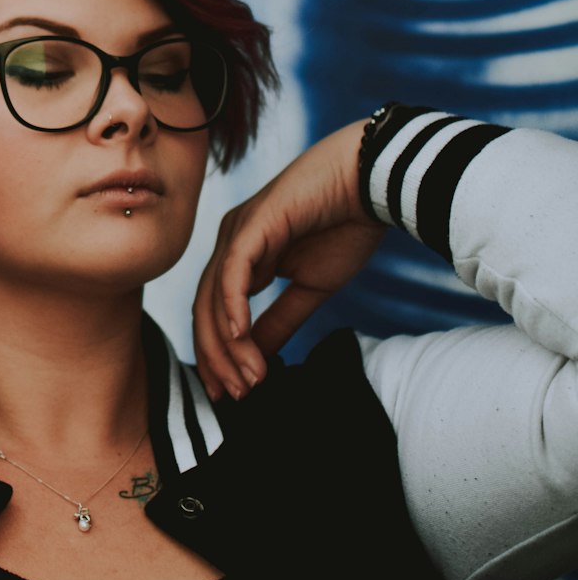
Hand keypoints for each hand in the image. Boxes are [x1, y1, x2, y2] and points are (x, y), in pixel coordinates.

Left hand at [192, 120, 385, 399]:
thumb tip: (260, 357)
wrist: (373, 182)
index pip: (214, 313)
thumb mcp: (311, 288)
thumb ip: (282, 320)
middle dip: (217, 359)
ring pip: (215, 298)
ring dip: (229, 345)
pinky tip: (241, 339)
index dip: (218, 356)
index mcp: (242, 256)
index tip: (230, 393)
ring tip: (249, 380)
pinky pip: (233, 274)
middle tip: (234, 396)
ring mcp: (237, 232)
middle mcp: (230, 243)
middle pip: (206, 310)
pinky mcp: (252, 226)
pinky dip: (233, 308)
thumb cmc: (346, 225)